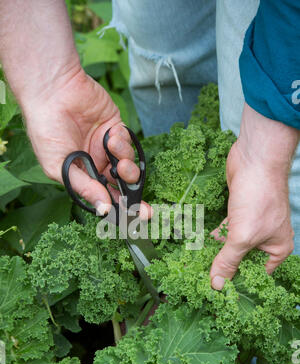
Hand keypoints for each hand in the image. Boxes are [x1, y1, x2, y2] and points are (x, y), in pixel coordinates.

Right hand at [22, 68, 150, 216]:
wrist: (53, 93)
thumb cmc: (47, 130)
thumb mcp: (62, 165)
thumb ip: (85, 187)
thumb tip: (103, 209)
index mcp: (82, 176)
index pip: (104, 197)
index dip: (120, 208)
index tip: (136, 218)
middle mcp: (96, 164)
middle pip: (121, 185)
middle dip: (134, 196)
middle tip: (146, 209)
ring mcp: (106, 147)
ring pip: (128, 165)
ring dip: (127, 167)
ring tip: (117, 160)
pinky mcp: (115, 129)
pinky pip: (127, 142)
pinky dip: (122, 143)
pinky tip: (110, 136)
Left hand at [210, 104, 299, 289]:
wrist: (254, 159)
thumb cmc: (259, 196)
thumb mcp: (242, 236)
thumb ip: (228, 261)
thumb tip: (216, 285)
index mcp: (277, 249)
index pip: (256, 276)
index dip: (237, 285)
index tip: (217, 297)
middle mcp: (266, 240)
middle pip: (243, 262)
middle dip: (225, 269)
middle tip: (203, 282)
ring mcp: (252, 226)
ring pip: (232, 247)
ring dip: (217, 253)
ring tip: (197, 267)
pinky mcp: (238, 214)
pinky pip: (226, 232)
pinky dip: (215, 237)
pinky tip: (201, 245)